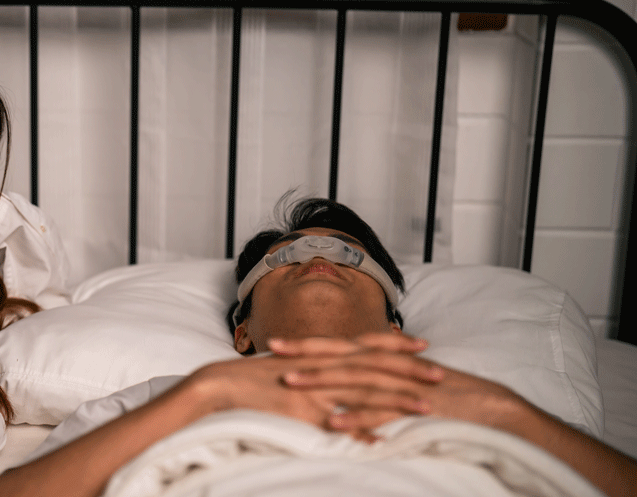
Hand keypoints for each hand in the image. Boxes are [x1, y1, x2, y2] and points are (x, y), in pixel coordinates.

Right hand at [184, 333, 443, 439]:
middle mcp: (321, 366)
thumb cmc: (250, 380)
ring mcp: (313, 388)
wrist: (219, 385)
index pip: (363, 344)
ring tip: (425, 407)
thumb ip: (312, 374)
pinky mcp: (303, 411)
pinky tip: (382, 443)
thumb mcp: (287, 370)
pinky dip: (359, 432)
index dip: (393, 343)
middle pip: (372, 365)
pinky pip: (336, 423)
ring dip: (396, 400)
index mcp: (318, 354)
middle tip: (440, 373)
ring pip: (363, 392)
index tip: (421, 343)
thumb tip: (331, 380)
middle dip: (407, 369)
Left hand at [298, 347, 524, 434]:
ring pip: (356, 379)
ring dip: (322, 380)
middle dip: (306, 352)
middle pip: (342, 355)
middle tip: (272, 350)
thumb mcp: (407, 385)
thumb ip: (378, 382)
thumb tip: (347, 387)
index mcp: (387, 360)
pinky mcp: (416, 407)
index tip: (277, 343)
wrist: (493, 410)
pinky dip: (358, 416)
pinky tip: (333, 422)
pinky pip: (382, 411)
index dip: (309, 345)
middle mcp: (391, 366)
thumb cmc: (448, 400)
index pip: (341, 348)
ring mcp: (403, 385)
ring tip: (291, 383)